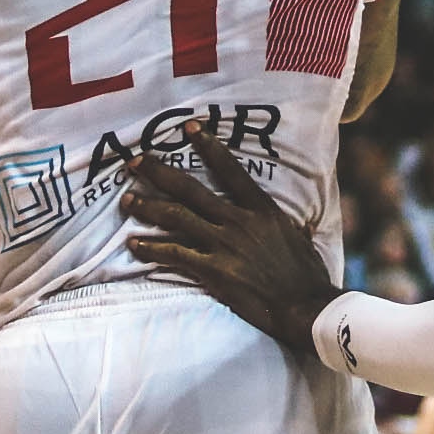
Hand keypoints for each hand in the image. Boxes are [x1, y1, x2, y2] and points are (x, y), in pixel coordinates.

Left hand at [122, 126, 337, 353]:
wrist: (304, 305)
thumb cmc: (306, 273)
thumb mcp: (298, 235)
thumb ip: (280, 222)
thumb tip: (281, 218)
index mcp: (261, 208)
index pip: (230, 169)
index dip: (208, 147)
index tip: (188, 128)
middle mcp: (238, 221)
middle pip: (190, 189)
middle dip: (159, 172)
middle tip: (135, 162)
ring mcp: (223, 245)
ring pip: (176, 217)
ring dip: (147, 207)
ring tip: (127, 200)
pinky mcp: (213, 270)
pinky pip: (174, 254)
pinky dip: (151, 248)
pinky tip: (135, 244)